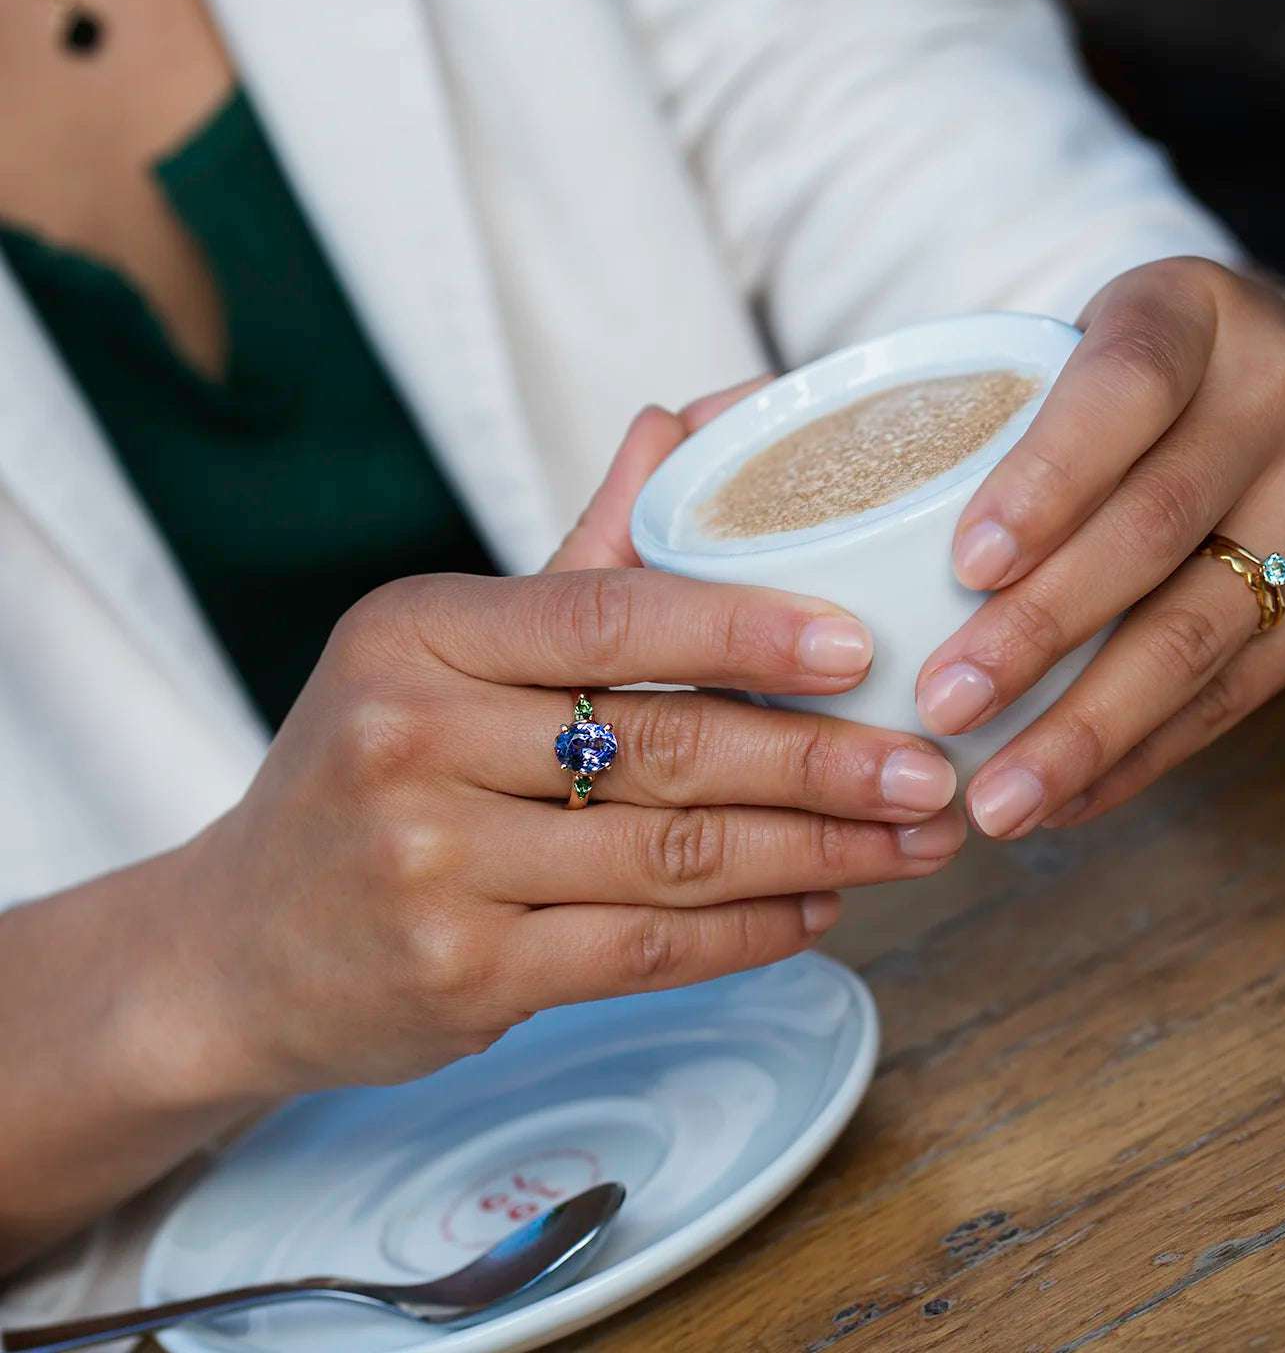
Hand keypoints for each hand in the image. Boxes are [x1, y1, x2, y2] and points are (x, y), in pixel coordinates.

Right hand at [184, 394, 960, 1098]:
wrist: (240, 943)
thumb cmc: (365, 771)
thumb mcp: (439, 652)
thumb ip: (576, 551)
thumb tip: (679, 422)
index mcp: (416, 636)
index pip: (609, 615)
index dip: (747, 628)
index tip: (861, 645)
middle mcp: (412, 744)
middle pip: (663, 746)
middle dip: (820, 761)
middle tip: (928, 766)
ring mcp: (433, 871)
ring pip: (672, 856)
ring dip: (814, 850)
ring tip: (910, 842)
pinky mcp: (462, 978)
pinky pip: (644, 950)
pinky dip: (749, 932)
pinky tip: (822, 905)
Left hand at [915, 258, 1284, 835]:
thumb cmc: (1168, 381)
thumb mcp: (1099, 347)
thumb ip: (1009, 412)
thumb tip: (846, 538)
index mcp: (1194, 314)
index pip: (1121, 389)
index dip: (1045, 480)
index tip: (964, 567)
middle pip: (1150, 528)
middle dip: (1037, 633)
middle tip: (943, 705)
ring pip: (1196, 634)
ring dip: (1084, 730)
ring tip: (997, 798)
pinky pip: (1234, 696)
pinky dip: (1139, 757)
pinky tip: (1064, 795)